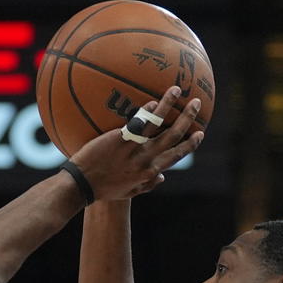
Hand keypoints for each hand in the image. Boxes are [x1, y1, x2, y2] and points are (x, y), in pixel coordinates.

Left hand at [67, 86, 204, 200]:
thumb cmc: (103, 190)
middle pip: (174, 136)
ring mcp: (134, 149)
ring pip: (158, 124)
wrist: (82, 185)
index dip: (190, 144)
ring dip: (170, 105)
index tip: (200, 133)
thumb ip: (147, 185)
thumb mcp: (128, 192)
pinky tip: (154, 100)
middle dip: (188, 118)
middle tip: (197, 103)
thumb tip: (162, 177)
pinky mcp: (120, 139)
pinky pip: (138, 122)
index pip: (176, 155)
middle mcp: (146, 160)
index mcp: (150, 172)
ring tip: (177, 89)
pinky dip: (148, 111)